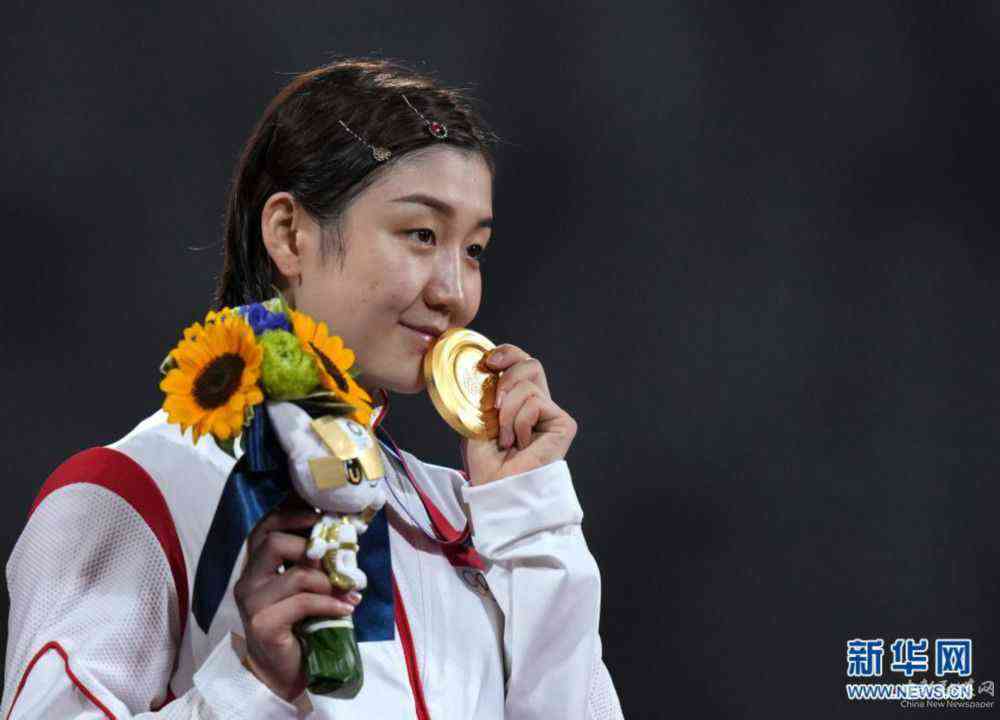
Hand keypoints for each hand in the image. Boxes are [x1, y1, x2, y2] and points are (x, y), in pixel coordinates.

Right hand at [233, 494, 360, 700]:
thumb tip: (342, 537)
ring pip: (297, 575)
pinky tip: (346, 609)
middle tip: (338, 559)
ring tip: (350, 591)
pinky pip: (304, 602)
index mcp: (255, 566)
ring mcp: (252, 602)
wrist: (285, 671)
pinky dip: (331, 604)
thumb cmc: (298, 625)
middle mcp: (247, 580)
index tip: (320, 514)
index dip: (290, 514)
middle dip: (312, 547)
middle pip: (275, 542)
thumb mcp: (304, 587)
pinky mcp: (263, 623)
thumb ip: (311, 563)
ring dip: (330, 582)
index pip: (264, 527)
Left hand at [461, 344, 577, 486]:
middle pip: (532, 364)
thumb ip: (485, 394)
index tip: (488, 362)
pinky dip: (519, 422)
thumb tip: (486, 370)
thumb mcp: (478, 419)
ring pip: (527, 387)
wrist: (497, 488)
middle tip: (494, 401)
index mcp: (519, 402)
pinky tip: (520, 443)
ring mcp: (552, 414)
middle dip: (507, 375)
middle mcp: (539, 405)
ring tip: (506, 439)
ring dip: (506, 413)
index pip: (520, 363)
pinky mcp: (563, 424)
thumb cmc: (486, 463)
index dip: (507, 354)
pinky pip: (535, 403)